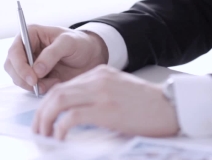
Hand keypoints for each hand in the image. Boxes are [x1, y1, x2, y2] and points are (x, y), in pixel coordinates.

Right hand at [4, 24, 108, 93]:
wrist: (90, 57)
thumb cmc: (79, 43)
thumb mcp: (68, 43)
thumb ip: (52, 54)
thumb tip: (36, 70)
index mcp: (30, 35)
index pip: (14, 51)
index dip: (19, 66)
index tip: (32, 78)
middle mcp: (25, 49)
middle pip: (11, 67)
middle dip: (23, 78)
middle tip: (39, 85)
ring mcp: (28, 64)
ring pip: (18, 78)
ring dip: (32, 85)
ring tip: (54, 81)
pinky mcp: (34, 76)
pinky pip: (29, 86)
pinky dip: (39, 88)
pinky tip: (55, 82)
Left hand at [33, 65, 179, 139]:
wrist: (173, 107)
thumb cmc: (149, 106)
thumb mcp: (119, 92)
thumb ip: (98, 97)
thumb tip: (74, 116)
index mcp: (100, 73)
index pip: (64, 86)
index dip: (48, 104)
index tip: (44, 119)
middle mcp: (97, 78)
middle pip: (56, 92)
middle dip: (41, 113)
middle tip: (37, 130)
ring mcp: (101, 92)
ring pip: (58, 101)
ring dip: (45, 120)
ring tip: (43, 135)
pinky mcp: (106, 109)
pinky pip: (71, 116)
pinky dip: (60, 127)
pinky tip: (58, 138)